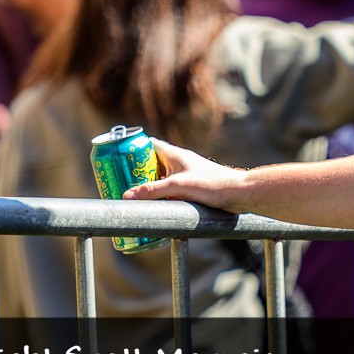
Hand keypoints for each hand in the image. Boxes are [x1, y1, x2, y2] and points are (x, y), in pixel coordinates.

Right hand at [123, 139, 249, 212]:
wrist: (239, 194)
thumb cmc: (213, 184)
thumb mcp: (179, 186)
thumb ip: (153, 190)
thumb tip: (126, 195)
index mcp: (174, 154)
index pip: (146, 145)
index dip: (130, 150)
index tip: (114, 160)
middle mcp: (177, 163)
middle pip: (148, 164)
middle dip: (132, 172)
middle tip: (115, 184)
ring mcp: (183, 176)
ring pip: (157, 179)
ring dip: (144, 186)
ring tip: (127, 198)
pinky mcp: (189, 190)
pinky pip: (167, 191)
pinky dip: (156, 197)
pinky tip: (149, 208)